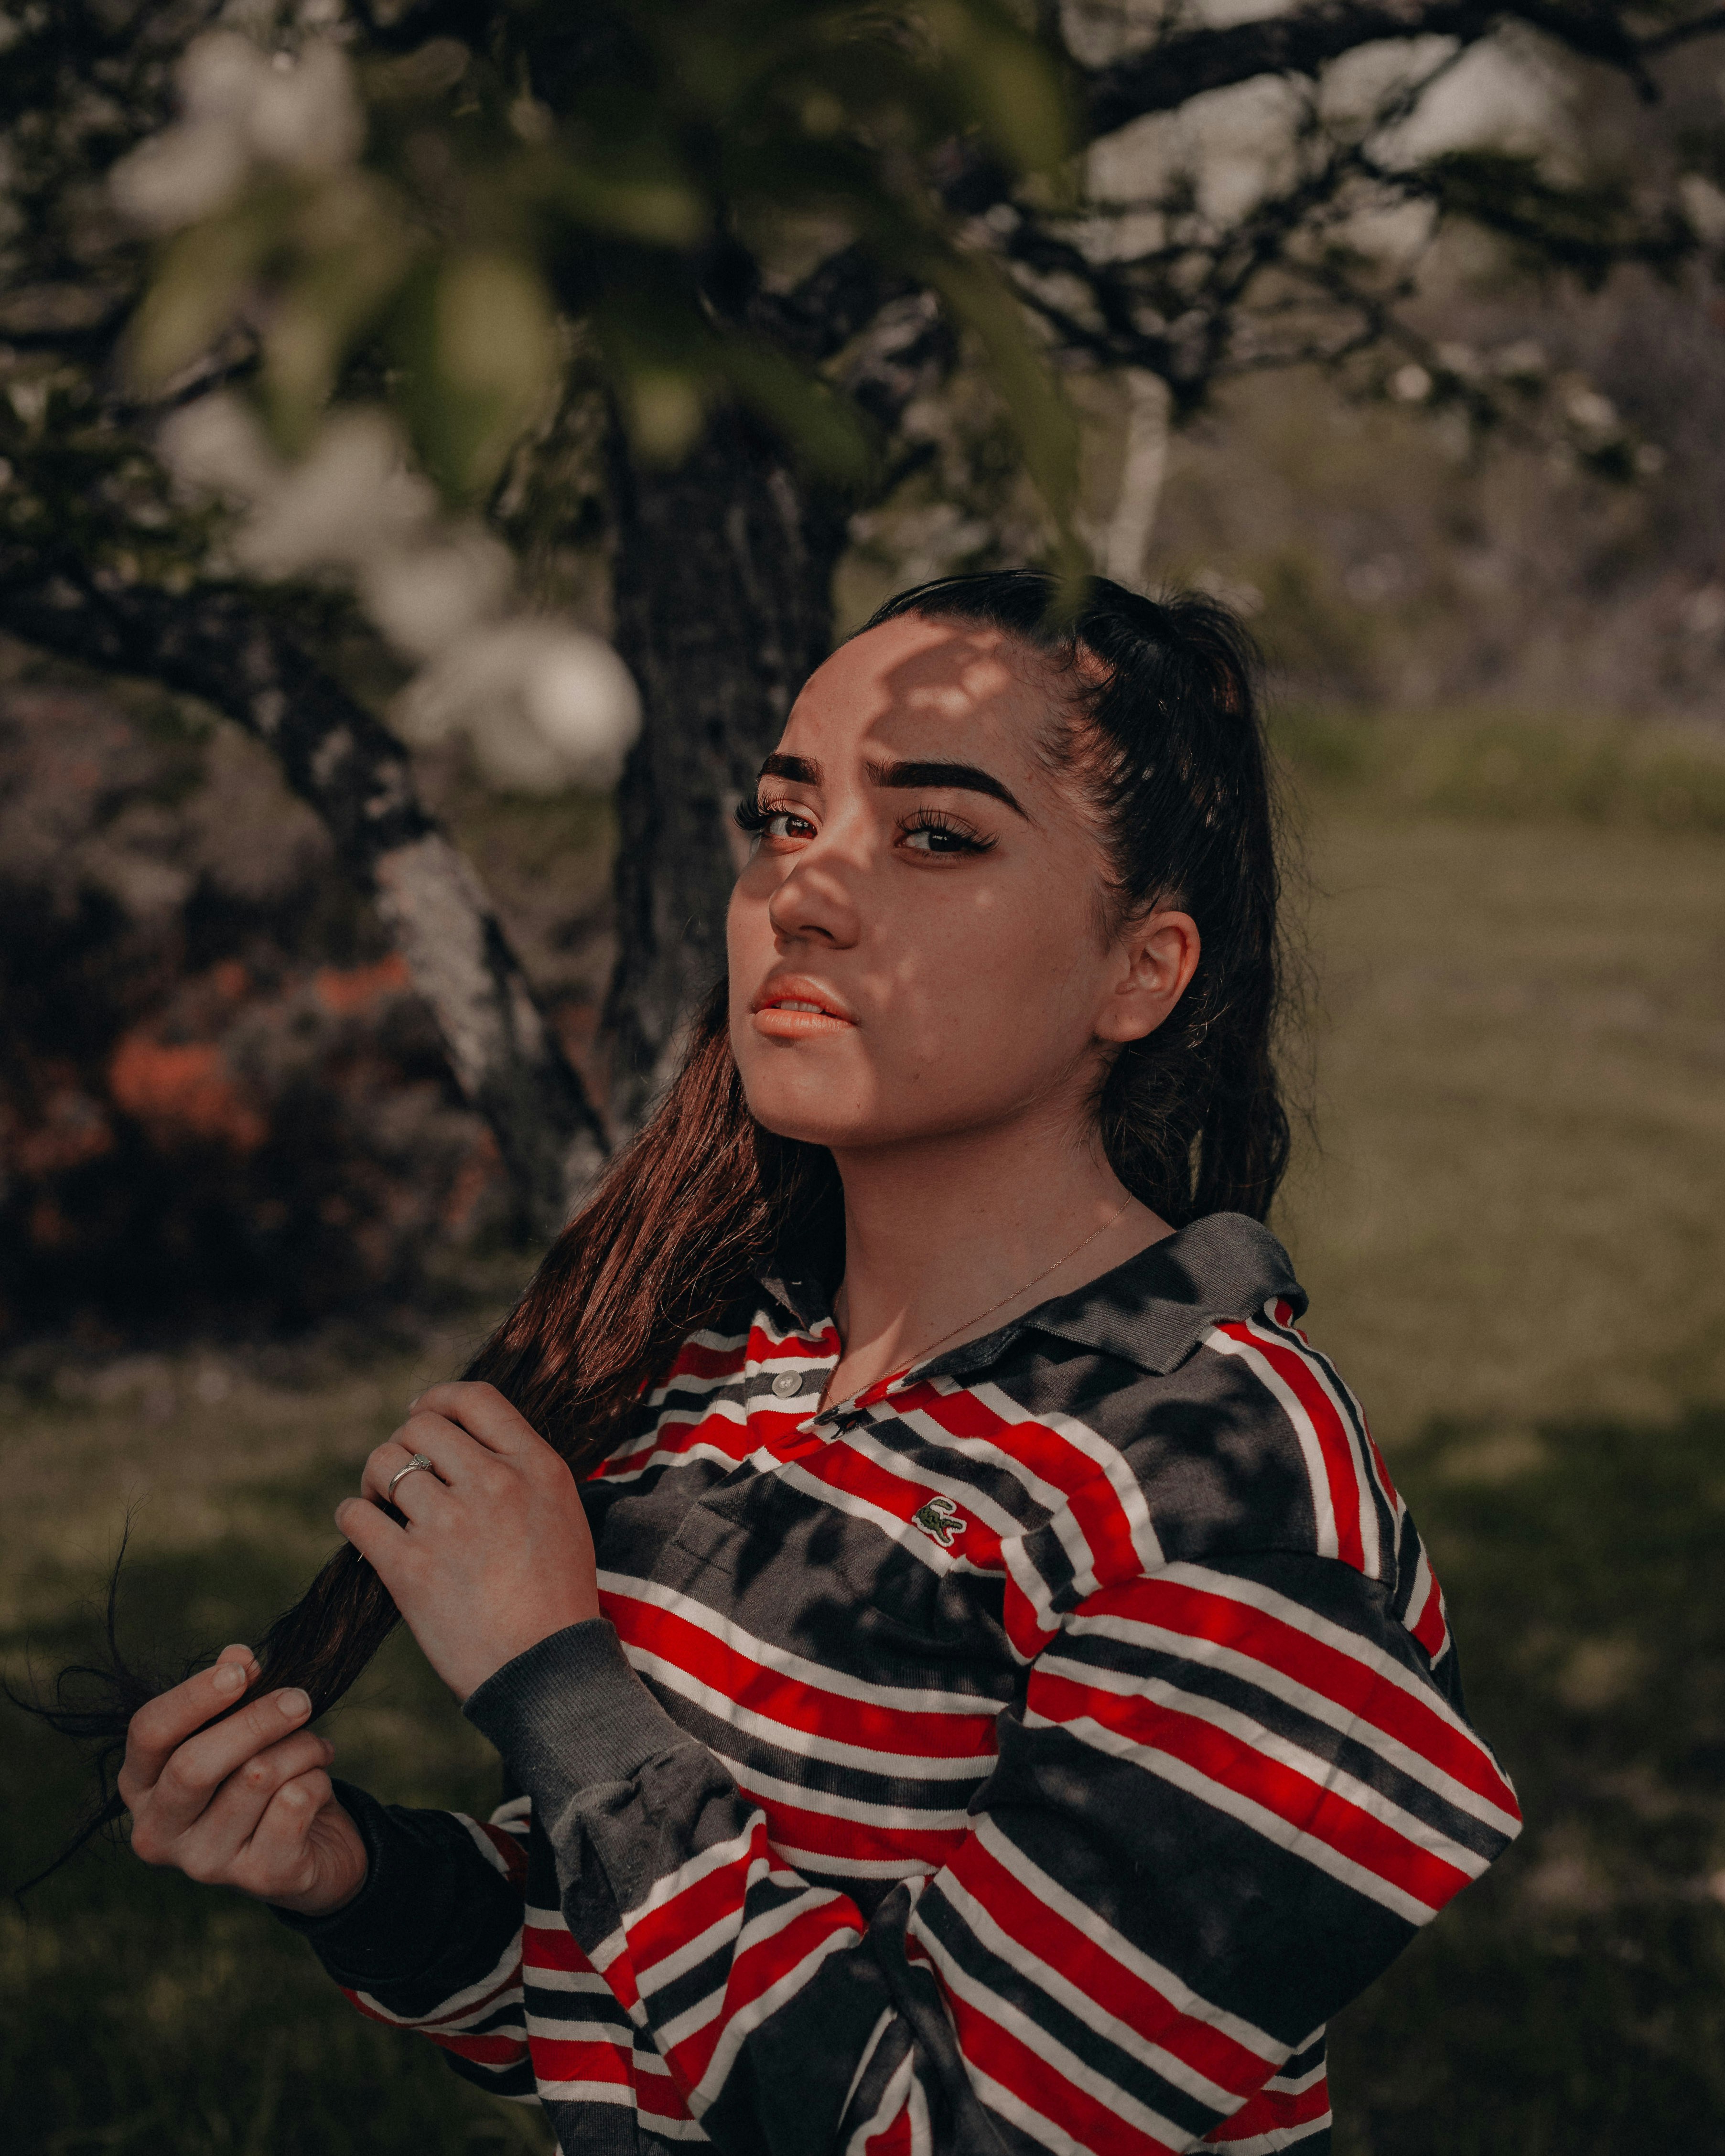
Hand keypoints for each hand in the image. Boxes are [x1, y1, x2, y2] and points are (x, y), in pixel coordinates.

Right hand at [119, 1643, 367, 1916]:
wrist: (312, 1848)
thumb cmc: (262, 1774)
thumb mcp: (242, 1729)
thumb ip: (234, 1692)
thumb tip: (237, 1656)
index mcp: (141, 1785)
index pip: (148, 1733)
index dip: (194, 1696)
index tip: (243, 1669)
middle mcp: (157, 1832)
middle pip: (194, 1765)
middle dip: (256, 1721)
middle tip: (301, 1699)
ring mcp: (204, 1864)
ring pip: (256, 1778)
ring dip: (301, 1748)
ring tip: (316, 1749)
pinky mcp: (259, 1878)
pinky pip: (294, 1803)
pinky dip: (319, 1779)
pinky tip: (319, 1784)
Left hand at [335, 1380, 599, 1702]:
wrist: (546, 1669)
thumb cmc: (557, 1596)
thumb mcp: (562, 1513)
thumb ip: (522, 1472)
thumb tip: (468, 1447)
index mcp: (536, 1466)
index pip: (475, 1400)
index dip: (438, 1399)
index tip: (420, 1416)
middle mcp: (493, 1484)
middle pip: (420, 1427)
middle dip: (401, 1444)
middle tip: (401, 1476)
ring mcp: (450, 1524)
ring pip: (383, 1464)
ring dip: (374, 1481)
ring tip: (384, 1506)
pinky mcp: (409, 1568)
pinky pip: (355, 1516)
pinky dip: (353, 1517)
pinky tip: (366, 1533)